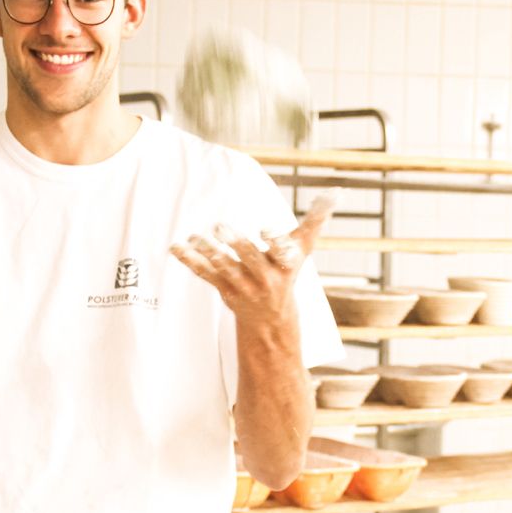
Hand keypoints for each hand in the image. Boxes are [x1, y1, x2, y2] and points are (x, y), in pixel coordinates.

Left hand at [169, 192, 336, 325]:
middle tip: (219, 226)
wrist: (272, 320)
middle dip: (236, 244)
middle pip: (250, 260)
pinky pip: (206, 275)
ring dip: (209, 252)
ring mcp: (245, 287)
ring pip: (225, 268)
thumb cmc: (287, 273)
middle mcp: (267, 278)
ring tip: (196, 237)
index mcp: (286, 265)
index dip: (274, 242)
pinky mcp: (226, 292)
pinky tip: (176, 248)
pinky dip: (191, 261)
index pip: (283, 253)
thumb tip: (335, 192)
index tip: (264, 230)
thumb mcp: (303, 248)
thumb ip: (316, 220)